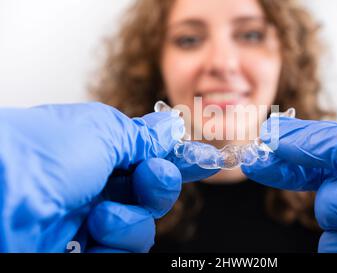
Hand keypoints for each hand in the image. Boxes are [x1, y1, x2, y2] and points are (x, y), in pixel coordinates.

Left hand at [0, 103, 215, 251]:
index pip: (147, 158)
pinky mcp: (78, 252)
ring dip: (131, 222)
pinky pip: (120, 256)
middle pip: (151, 196)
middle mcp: (93, 186)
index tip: (203, 161)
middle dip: (160, 188)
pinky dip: (115, 249)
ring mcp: (85, 222)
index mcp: (96, 151)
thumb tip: (169, 129)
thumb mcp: (102, 131)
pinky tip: (93, 238)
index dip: (177, 160)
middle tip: (152, 178)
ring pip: (140, 230)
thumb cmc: (41, 154)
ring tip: (101, 215)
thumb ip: (142, 136)